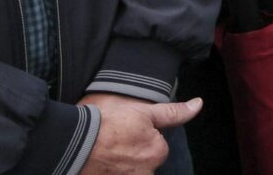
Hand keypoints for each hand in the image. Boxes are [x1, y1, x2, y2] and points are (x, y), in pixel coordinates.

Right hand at [78, 95, 200, 174]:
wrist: (74, 143)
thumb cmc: (109, 125)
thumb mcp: (144, 112)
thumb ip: (174, 112)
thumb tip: (198, 104)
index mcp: (157, 153)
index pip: (156, 147)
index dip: (141, 138)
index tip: (126, 134)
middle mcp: (146, 172)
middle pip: (144, 163)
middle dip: (132, 155)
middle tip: (114, 144)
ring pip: (131, 170)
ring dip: (121, 165)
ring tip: (105, 154)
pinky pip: (119, 174)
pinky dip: (113, 171)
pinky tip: (102, 164)